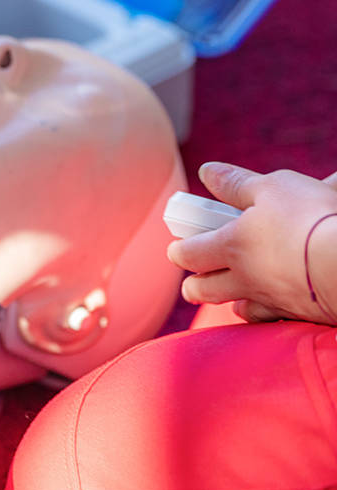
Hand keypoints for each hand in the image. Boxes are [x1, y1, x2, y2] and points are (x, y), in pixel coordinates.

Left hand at [168, 162, 336, 323]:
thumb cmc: (311, 217)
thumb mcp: (272, 187)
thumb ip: (237, 183)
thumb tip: (208, 172)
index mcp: (231, 246)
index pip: (188, 254)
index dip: (179, 250)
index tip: (178, 246)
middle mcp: (244, 279)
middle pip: (202, 290)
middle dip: (194, 285)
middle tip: (194, 278)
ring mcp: (270, 300)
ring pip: (238, 307)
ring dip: (229, 299)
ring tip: (232, 292)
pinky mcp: (297, 313)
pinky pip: (272, 318)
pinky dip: (266, 311)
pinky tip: (271, 303)